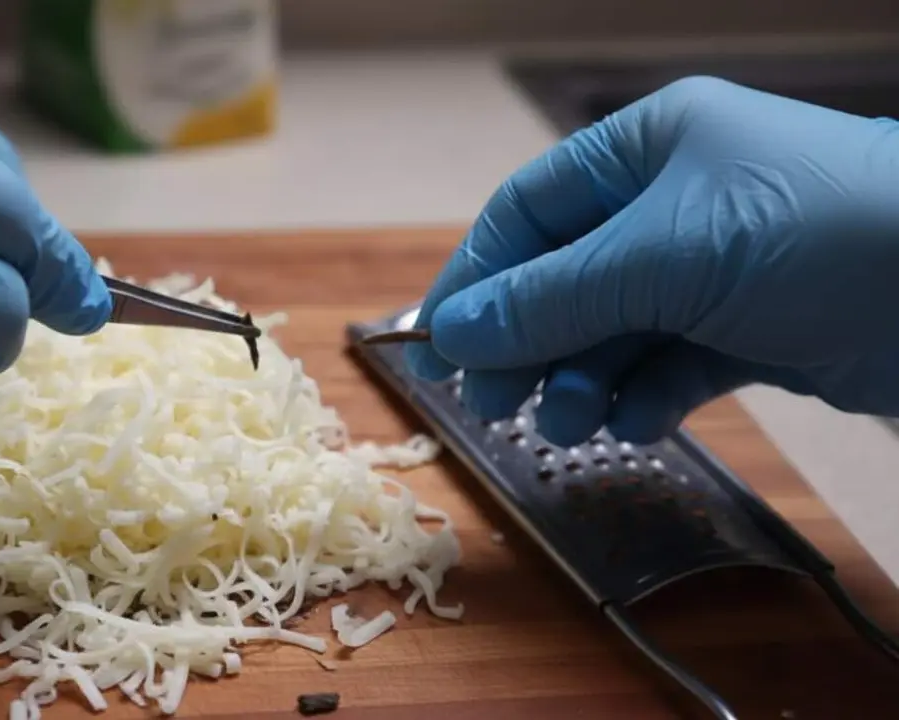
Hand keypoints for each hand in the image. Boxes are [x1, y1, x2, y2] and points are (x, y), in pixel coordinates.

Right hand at [407, 76, 898, 446]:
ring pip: (613, 328)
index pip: (529, 210)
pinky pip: (671, 363)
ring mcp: (716, 267)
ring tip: (569, 423)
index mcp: (647, 147)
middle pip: (565, 276)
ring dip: (580, 378)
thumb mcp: (658, 259)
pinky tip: (632, 424)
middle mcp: (675, 201)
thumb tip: (448, 335)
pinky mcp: (755, 328)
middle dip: (527, 341)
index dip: (478, 277)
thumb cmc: (806, 235)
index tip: (441, 346)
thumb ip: (548, 300)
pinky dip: (643, 396)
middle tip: (493, 405)